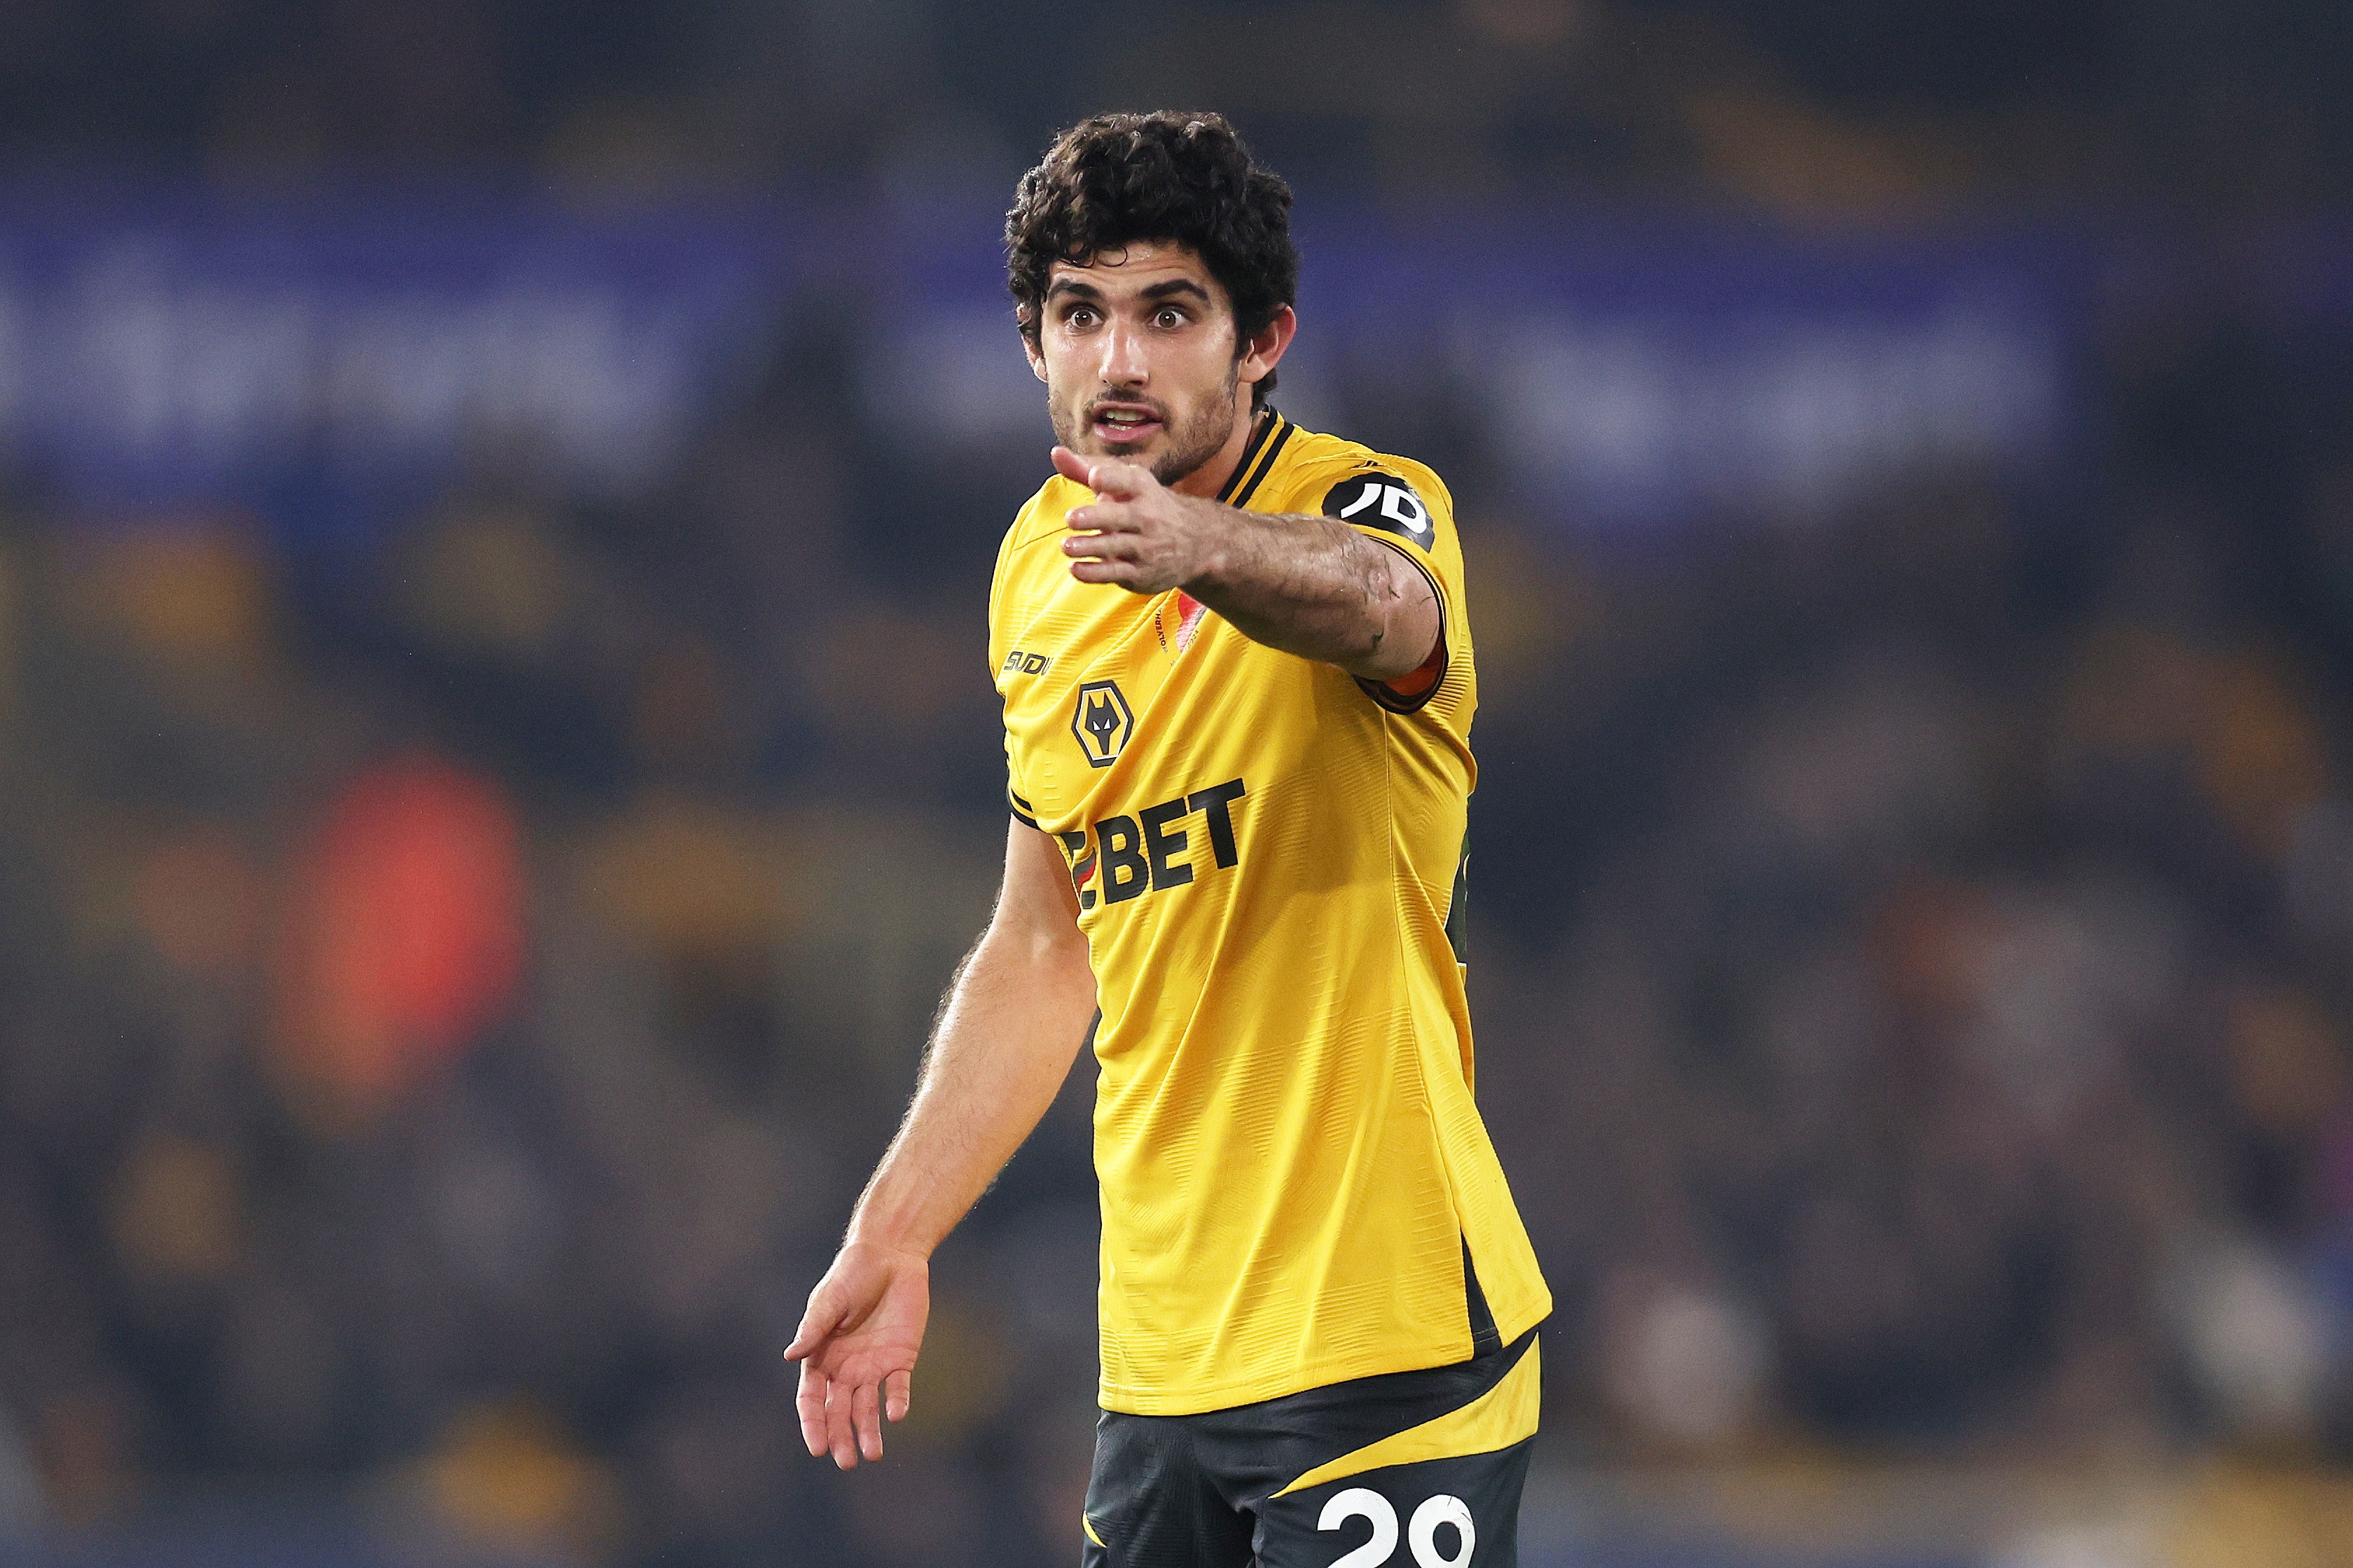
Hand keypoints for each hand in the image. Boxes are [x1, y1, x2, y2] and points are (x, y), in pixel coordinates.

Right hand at [784, 1239, 928, 1468]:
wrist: (890, 1256)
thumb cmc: (850, 1276)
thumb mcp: (829, 1301)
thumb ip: (813, 1329)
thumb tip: (789, 1355)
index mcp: (820, 1358)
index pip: (811, 1400)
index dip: (813, 1424)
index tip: (817, 1449)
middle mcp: (845, 1369)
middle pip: (839, 1411)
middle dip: (841, 1437)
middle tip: (846, 1461)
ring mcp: (873, 1366)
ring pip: (868, 1407)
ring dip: (869, 1430)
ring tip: (872, 1455)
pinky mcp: (901, 1358)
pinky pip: (898, 1386)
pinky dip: (897, 1401)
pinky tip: (896, 1414)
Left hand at [1053, 445, 1226, 593]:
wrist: (1197, 542)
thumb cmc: (1146, 505)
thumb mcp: (1124, 483)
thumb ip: (1086, 469)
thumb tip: (1056, 453)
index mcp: (1142, 489)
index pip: (1128, 481)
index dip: (1111, 479)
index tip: (1095, 477)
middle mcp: (1147, 517)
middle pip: (1120, 517)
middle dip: (1096, 517)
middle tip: (1071, 518)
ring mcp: (1146, 547)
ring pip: (1116, 547)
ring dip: (1090, 547)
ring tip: (1066, 546)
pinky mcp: (1141, 572)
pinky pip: (1116, 573)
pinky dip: (1095, 573)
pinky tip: (1075, 568)